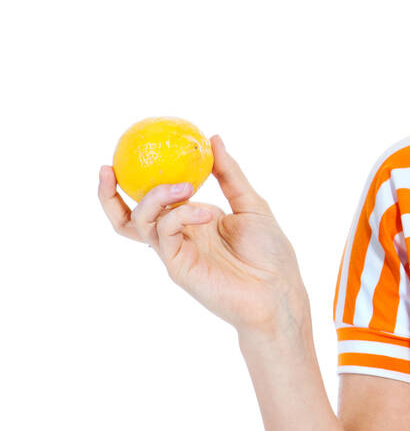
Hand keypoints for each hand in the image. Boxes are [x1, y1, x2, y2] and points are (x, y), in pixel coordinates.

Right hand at [99, 135, 308, 338]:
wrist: (279, 292)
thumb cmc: (270, 254)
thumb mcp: (251, 204)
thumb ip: (229, 174)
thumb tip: (213, 139)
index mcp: (193, 219)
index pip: (154, 199)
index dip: (135, 181)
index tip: (127, 153)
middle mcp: (179, 235)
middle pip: (129, 217)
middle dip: (110, 195)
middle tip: (109, 168)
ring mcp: (176, 252)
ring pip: (140, 222)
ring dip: (155, 197)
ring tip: (184, 186)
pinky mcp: (178, 266)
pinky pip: (165, 234)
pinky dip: (180, 215)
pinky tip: (206, 212)